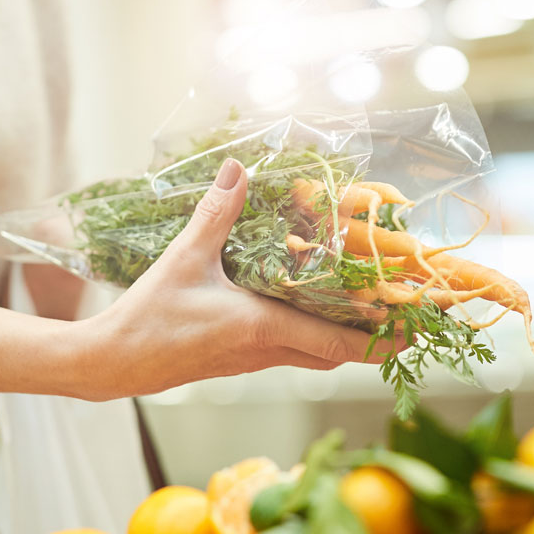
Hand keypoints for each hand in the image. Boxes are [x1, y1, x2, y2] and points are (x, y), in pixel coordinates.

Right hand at [78, 158, 397, 400]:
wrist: (114, 363)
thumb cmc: (149, 316)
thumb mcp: (183, 259)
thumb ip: (215, 214)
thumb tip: (238, 170)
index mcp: (261, 327)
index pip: (338, 342)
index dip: (382, 340)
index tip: (419, 331)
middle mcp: (265, 351)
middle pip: (335, 355)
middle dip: (374, 340)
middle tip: (405, 316)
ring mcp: (250, 362)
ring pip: (313, 356)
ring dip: (342, 338)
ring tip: (365, 311)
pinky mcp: (235, 362)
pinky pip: (287, 352)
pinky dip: (310, 337)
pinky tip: (303, 312)